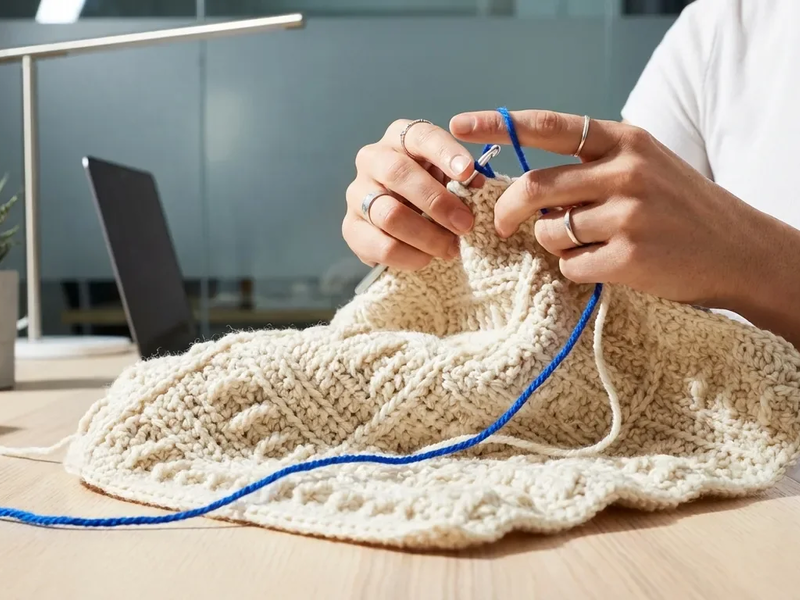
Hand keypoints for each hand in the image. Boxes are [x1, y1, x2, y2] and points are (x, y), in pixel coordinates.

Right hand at [343, 119, 482, 269]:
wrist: (403, 225)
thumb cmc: (432, 192)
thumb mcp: (449, 178)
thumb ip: (462, 179)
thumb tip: (475, 184)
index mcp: (400, 138)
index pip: (420, 136)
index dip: (444, 152)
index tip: (468, 172)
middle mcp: (372, 159)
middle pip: (398, 174)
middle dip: (437, 202)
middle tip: (465, 224)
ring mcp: (357, 194)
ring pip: (390, 214)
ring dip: (427, 235)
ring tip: (450, 248)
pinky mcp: (351, 228)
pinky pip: (382, 246)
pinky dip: (411, 256)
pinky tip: (427, 259)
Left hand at [449, 109, 774, 308]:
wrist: (736, 249)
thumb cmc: (679, 207)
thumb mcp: (643, 165)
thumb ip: (589, 166)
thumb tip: (526, 187)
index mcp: (623, 141)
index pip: (548, 126)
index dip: (499, 125)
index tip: (458, 125)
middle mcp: (625, 171)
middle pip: (533, 188)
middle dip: (506, 210)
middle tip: (501, 225)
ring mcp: (628, 214)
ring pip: (550, 232)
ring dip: (555, 243)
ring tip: (589, 244)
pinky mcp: (629, 256)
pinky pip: (570, 266)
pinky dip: (578, 269)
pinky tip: (608, 264)